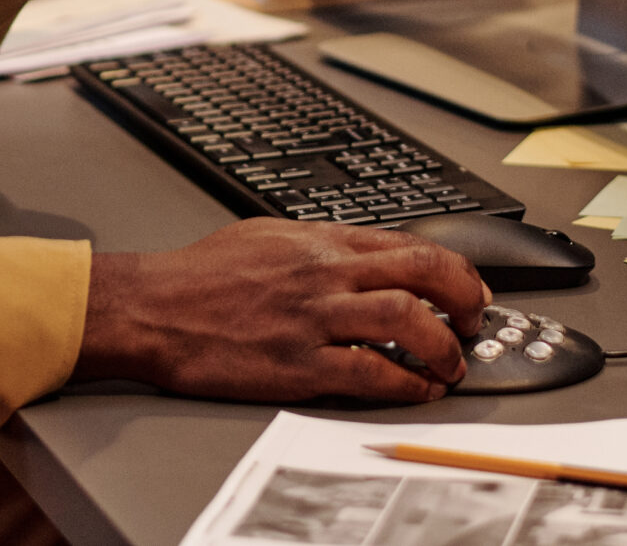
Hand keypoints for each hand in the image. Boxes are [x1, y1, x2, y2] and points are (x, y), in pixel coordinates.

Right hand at [73, 219, 487, 403]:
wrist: (153, 308)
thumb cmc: (199, 276)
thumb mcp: (264, 236)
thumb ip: (316, 245)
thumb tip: (355, 253)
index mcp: (318, 241)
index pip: (405, 244)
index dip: (450, 268)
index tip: (466, 287)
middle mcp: (322, 273)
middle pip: (419, 272)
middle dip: (462, 296)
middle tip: (474, 320)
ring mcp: (312, 317)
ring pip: (404, 318)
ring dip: (441, 345)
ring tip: (451, 364)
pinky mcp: (297, 364)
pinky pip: (368, 372)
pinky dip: (403, 382)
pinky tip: (415, 390)